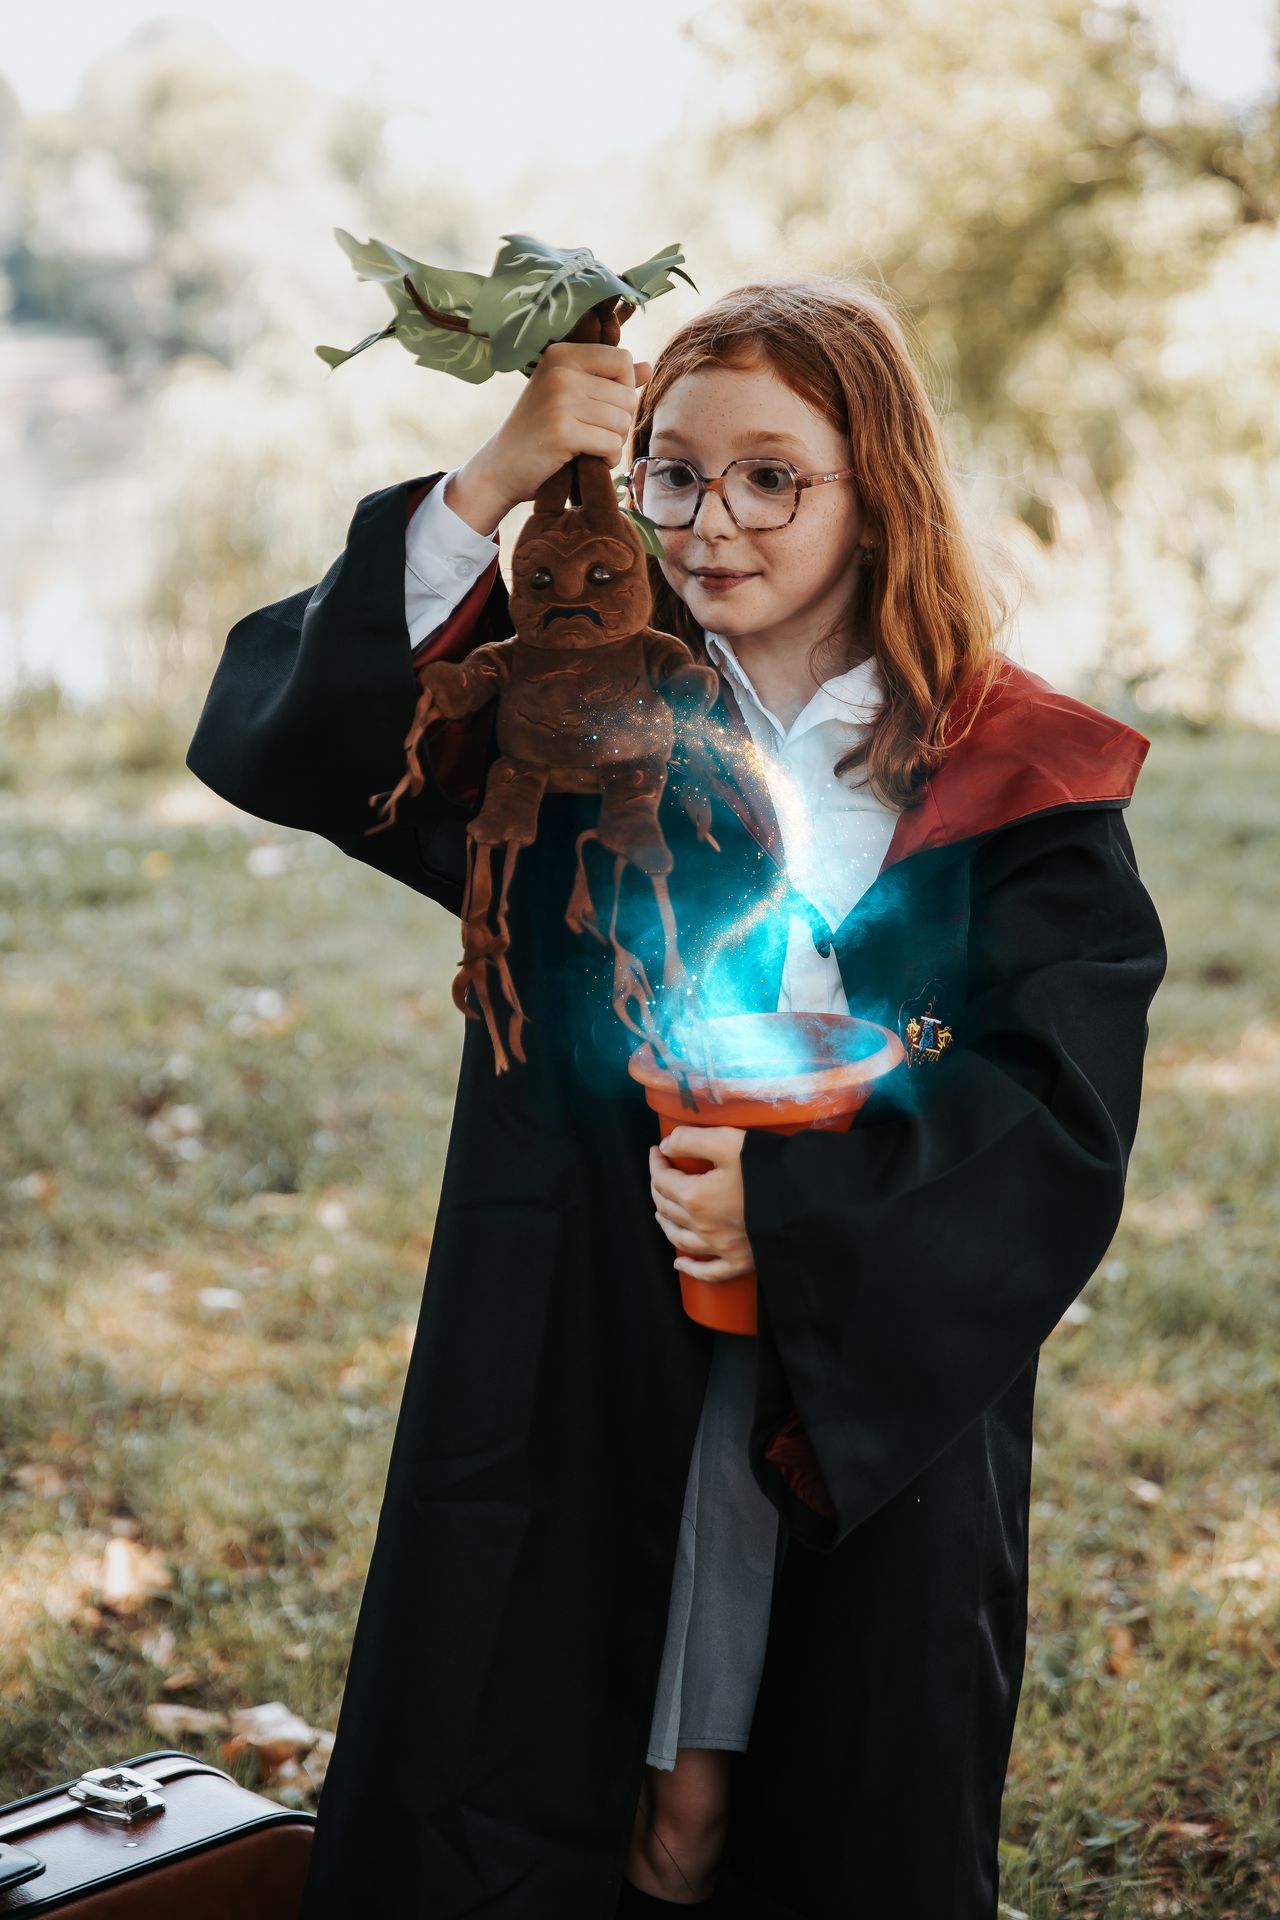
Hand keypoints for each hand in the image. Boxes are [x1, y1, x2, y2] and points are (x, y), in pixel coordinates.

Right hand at [466, 342, 651, 515]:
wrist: (499, 468)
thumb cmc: (538, 432)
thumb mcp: (569, 396)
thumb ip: (608, 380)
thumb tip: (648, 367)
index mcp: (562, 354)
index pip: (622, 361)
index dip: (623, 389)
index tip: (601, 408)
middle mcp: (560, 370)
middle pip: (626, 395)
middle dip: (619, 423)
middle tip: (593, 435)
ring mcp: (560, 399)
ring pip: (622, 421)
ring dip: (613, 443)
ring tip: (588, 448)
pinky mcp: (562, 431)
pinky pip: (611, 444)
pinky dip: (606, 460)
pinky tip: (587, 461)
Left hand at [649, 1127, 753, 1283]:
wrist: (805, 1203)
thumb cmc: (768, 1170)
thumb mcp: (728, 1142)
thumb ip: (691, 1140)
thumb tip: (667, 1146)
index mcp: (695, 1196)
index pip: (662, 1179)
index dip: (656, 1163)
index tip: (657, 1151)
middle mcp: (701, 1226)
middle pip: (667, 1208)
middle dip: (659, 1189)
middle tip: (661, 1175)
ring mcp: (719, 1247)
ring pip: (679, 1239)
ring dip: (666, 1223)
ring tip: (662, 1213)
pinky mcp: (739, 1262)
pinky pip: (708, 1271)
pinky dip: (690, 1268)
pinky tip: (679, 1264)